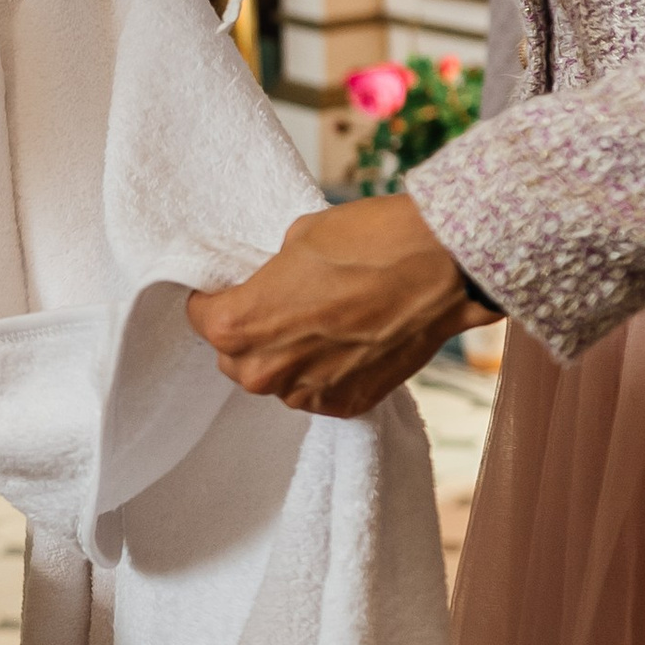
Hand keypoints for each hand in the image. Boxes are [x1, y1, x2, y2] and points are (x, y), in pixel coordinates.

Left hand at [184, 197, 487, 415]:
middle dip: (250, 332)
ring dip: (288, 356)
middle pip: (235, 356)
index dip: (215, 298)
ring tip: (322, 323)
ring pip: (276, 378)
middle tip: (281, 304)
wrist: (443, 267)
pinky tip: (349, 341)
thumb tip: (270, 285)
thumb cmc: (370, 243)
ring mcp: (306, 394)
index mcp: (238, 326)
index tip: (230, 288)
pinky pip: (316, 391)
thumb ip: (269, 275)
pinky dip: (325, 371)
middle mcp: (264, 372)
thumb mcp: (297, 239)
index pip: (201, 318)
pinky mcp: (346, 405)